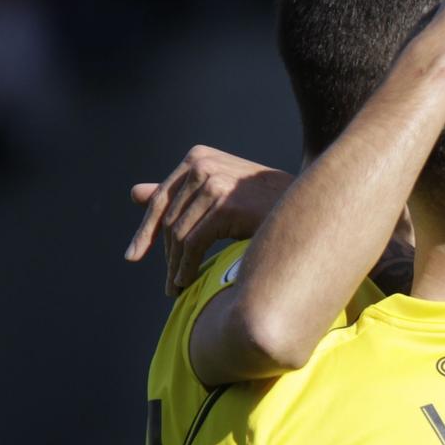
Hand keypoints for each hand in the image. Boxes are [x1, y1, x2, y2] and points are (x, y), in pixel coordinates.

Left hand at [126, 148, 292, 294]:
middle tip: (168, 283)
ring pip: (179, 234)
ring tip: (178, 287)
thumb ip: (179, 193)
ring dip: (176, 266)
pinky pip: (194, 242)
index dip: (145, 230)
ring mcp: (212, 182)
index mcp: (197, 157)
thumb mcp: (219, 192)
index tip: (134, 255)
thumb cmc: (266, 202)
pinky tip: (187, 281)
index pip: (161, 199)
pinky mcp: (224, 204)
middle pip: (168, 218)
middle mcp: (201, 164)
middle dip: (165, 254)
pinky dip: (187, 266)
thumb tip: (134, 193)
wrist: (310, 205)